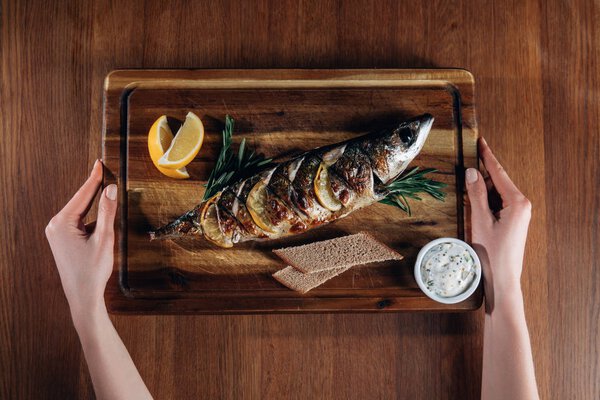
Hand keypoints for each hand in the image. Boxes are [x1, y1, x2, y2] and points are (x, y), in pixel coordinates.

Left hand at [45, 160, 117, 317]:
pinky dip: (92, 218)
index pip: (83, 194)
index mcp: (61, 223)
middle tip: (105, 172)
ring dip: (95, 206)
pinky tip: (102, 221)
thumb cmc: (92, 271)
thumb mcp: (104, 239)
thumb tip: (111, 189)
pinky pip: (79, 222)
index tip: (100, 163)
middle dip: (95, 190)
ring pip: (81, 212)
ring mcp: (57, 233)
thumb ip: (107, 212)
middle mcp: (55, 226)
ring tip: (106, 198)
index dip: (94, 178)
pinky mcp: (62, 240)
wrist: (83, 296)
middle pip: (80, 201)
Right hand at [465, 138, 531, 310]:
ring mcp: (519, 214)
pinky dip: (486, 200)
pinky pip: (498, 203)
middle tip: (466, 166)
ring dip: (482, 190)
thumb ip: (476, 195)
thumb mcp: (481, 221)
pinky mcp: (513, 221)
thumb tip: (472, 172)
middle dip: (482, 174)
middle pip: (498, 181)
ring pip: (497, 193)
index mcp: (518, 202)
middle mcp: (522, 205)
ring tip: (468, 188)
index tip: (481, 142)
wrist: (503, 280)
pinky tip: (475, 202)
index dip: (488, 156)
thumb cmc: (493, 254)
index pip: (499, 173)